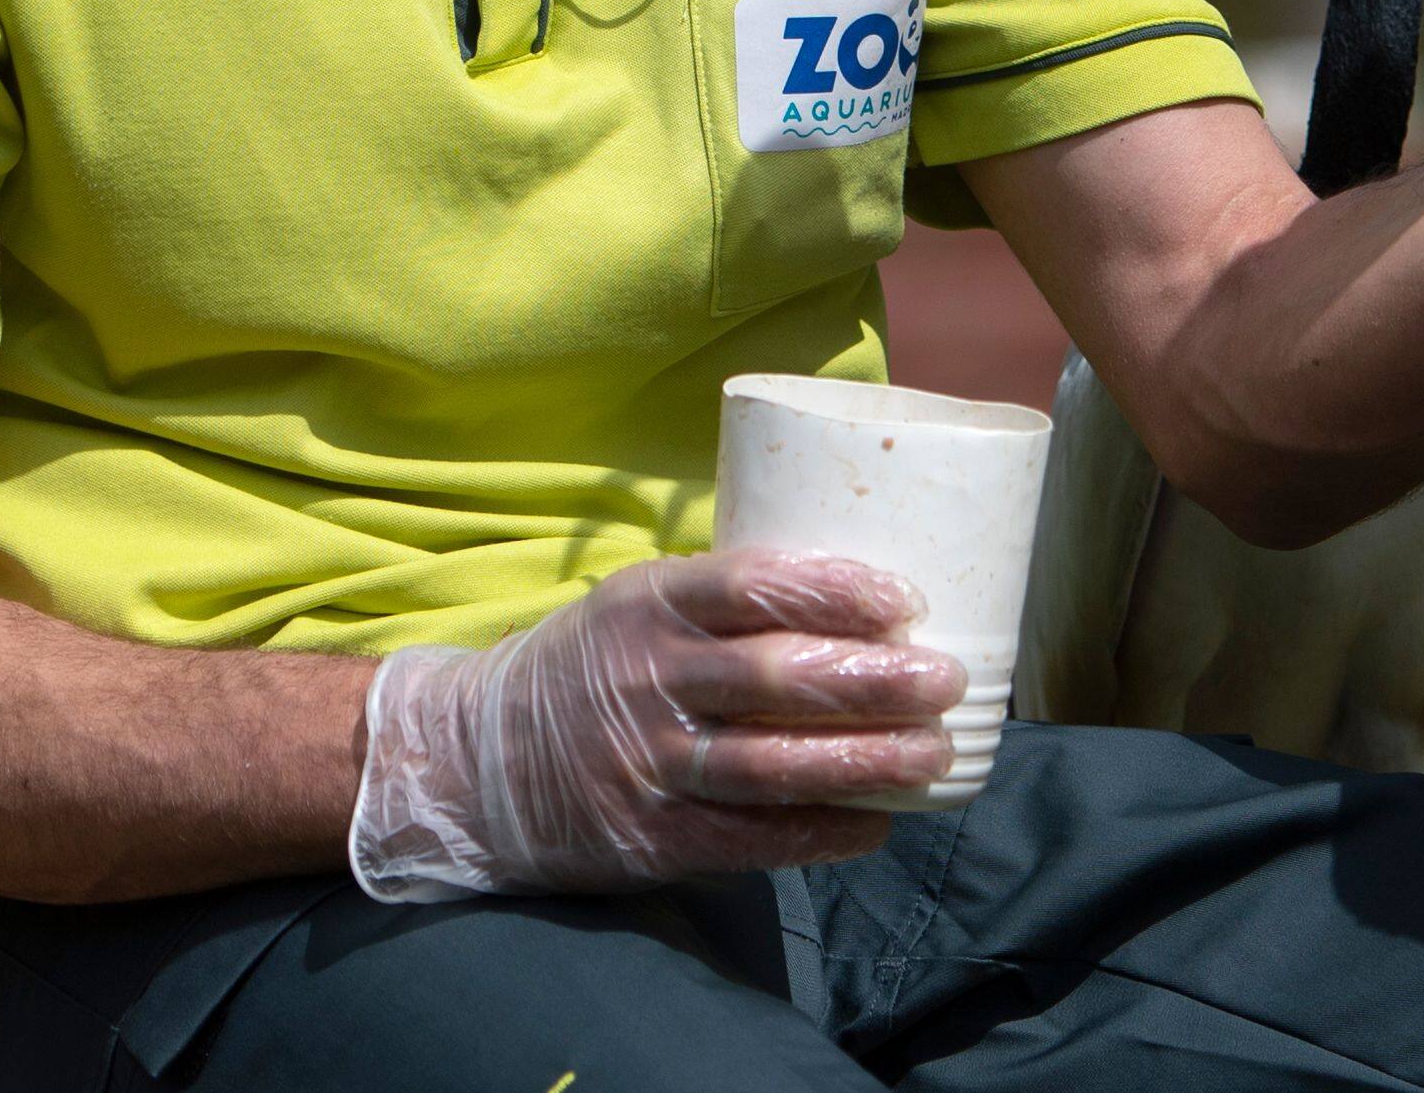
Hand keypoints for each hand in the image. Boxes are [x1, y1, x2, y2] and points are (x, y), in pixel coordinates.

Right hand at [348, 548, 963, 900]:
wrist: (479, 761)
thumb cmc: (590, 668)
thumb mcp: (636, 606)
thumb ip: (723, 603)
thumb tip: (857, 600)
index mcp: (650, 604)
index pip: (751, 585)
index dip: (833, 591)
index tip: (904, 600)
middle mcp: (648, 680)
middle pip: (775, 677)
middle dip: (871, 681)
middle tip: (943, 680)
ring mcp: (649, 764)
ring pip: (772, 766)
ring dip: (864, 763)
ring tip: (934, 755)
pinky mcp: (650, 836)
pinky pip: (749, 839)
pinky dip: (818, 833)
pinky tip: (874, 825)